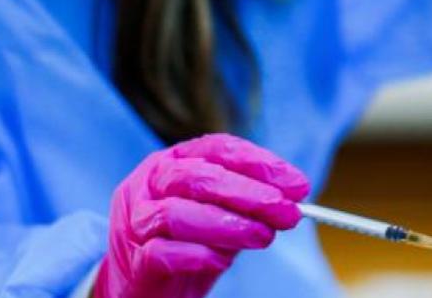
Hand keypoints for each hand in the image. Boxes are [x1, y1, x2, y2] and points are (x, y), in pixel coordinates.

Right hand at [95, 134, 310, 297]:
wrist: (141, 289)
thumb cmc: (184, 245)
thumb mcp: (220, 217)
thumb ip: (248, 205)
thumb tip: (294, 195)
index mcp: (172, 162)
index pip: (217, 148)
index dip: (259, 163)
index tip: (297, 184)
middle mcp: (148, 184)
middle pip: (196, 177)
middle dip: (247, 193)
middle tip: (286, 211)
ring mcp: (136, 222)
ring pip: (175, 212)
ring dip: (226, 224)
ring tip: (263, 237)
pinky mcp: (133, 261)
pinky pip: (161, 252)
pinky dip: (195, 255)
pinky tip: (221, 262)